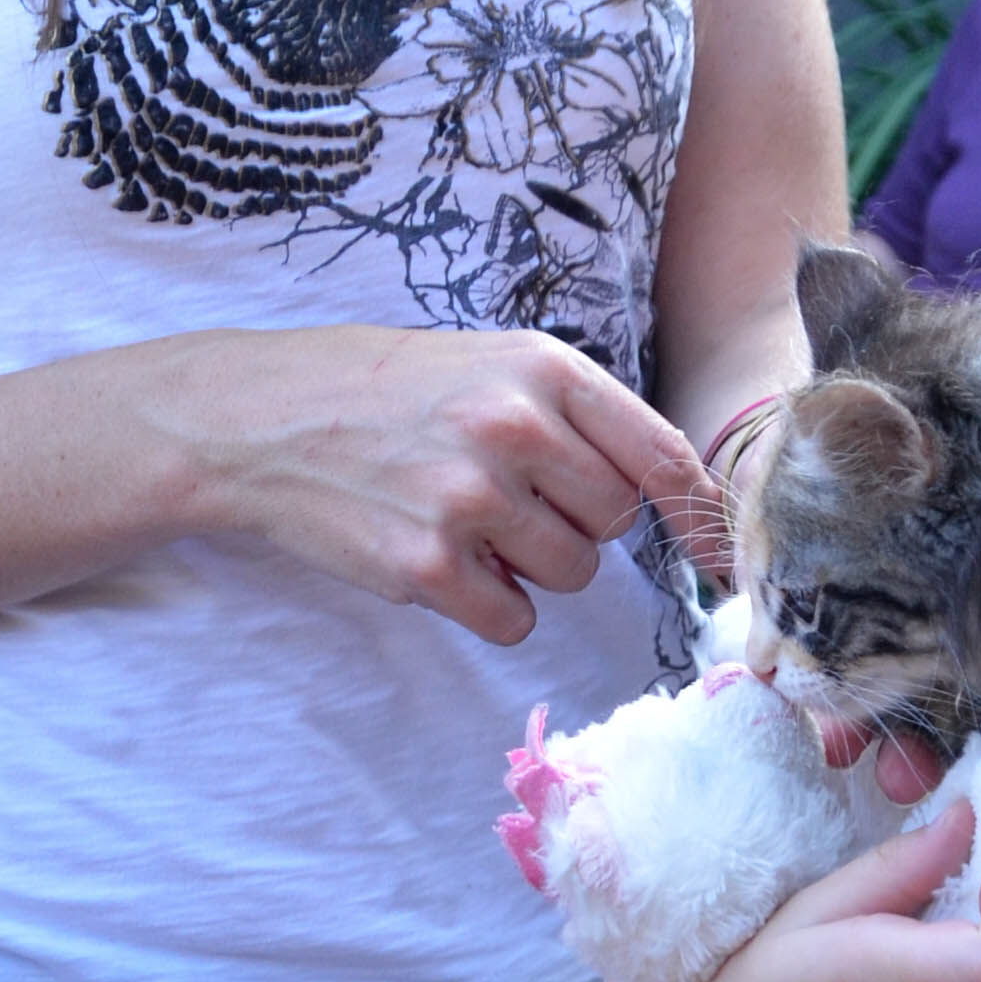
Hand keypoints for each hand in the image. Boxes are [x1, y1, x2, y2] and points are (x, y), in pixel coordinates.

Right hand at [179, 326, 714, 646]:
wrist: (256, 418)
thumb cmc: (382, 388)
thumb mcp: (487, 363)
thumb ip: (574, 413)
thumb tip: (669, 490)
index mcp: (541, 369)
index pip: (660, 454)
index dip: (701, 515)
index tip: (724, 557)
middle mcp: (514, 429)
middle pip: (613, 521)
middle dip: (574, 522)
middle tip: (505, 496)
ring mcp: (469, 500)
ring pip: (570, 574)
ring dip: (530, 565)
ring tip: (464, 521)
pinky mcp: (425, 566)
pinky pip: (513, 619)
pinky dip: (488, 605)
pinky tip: (439, 559)